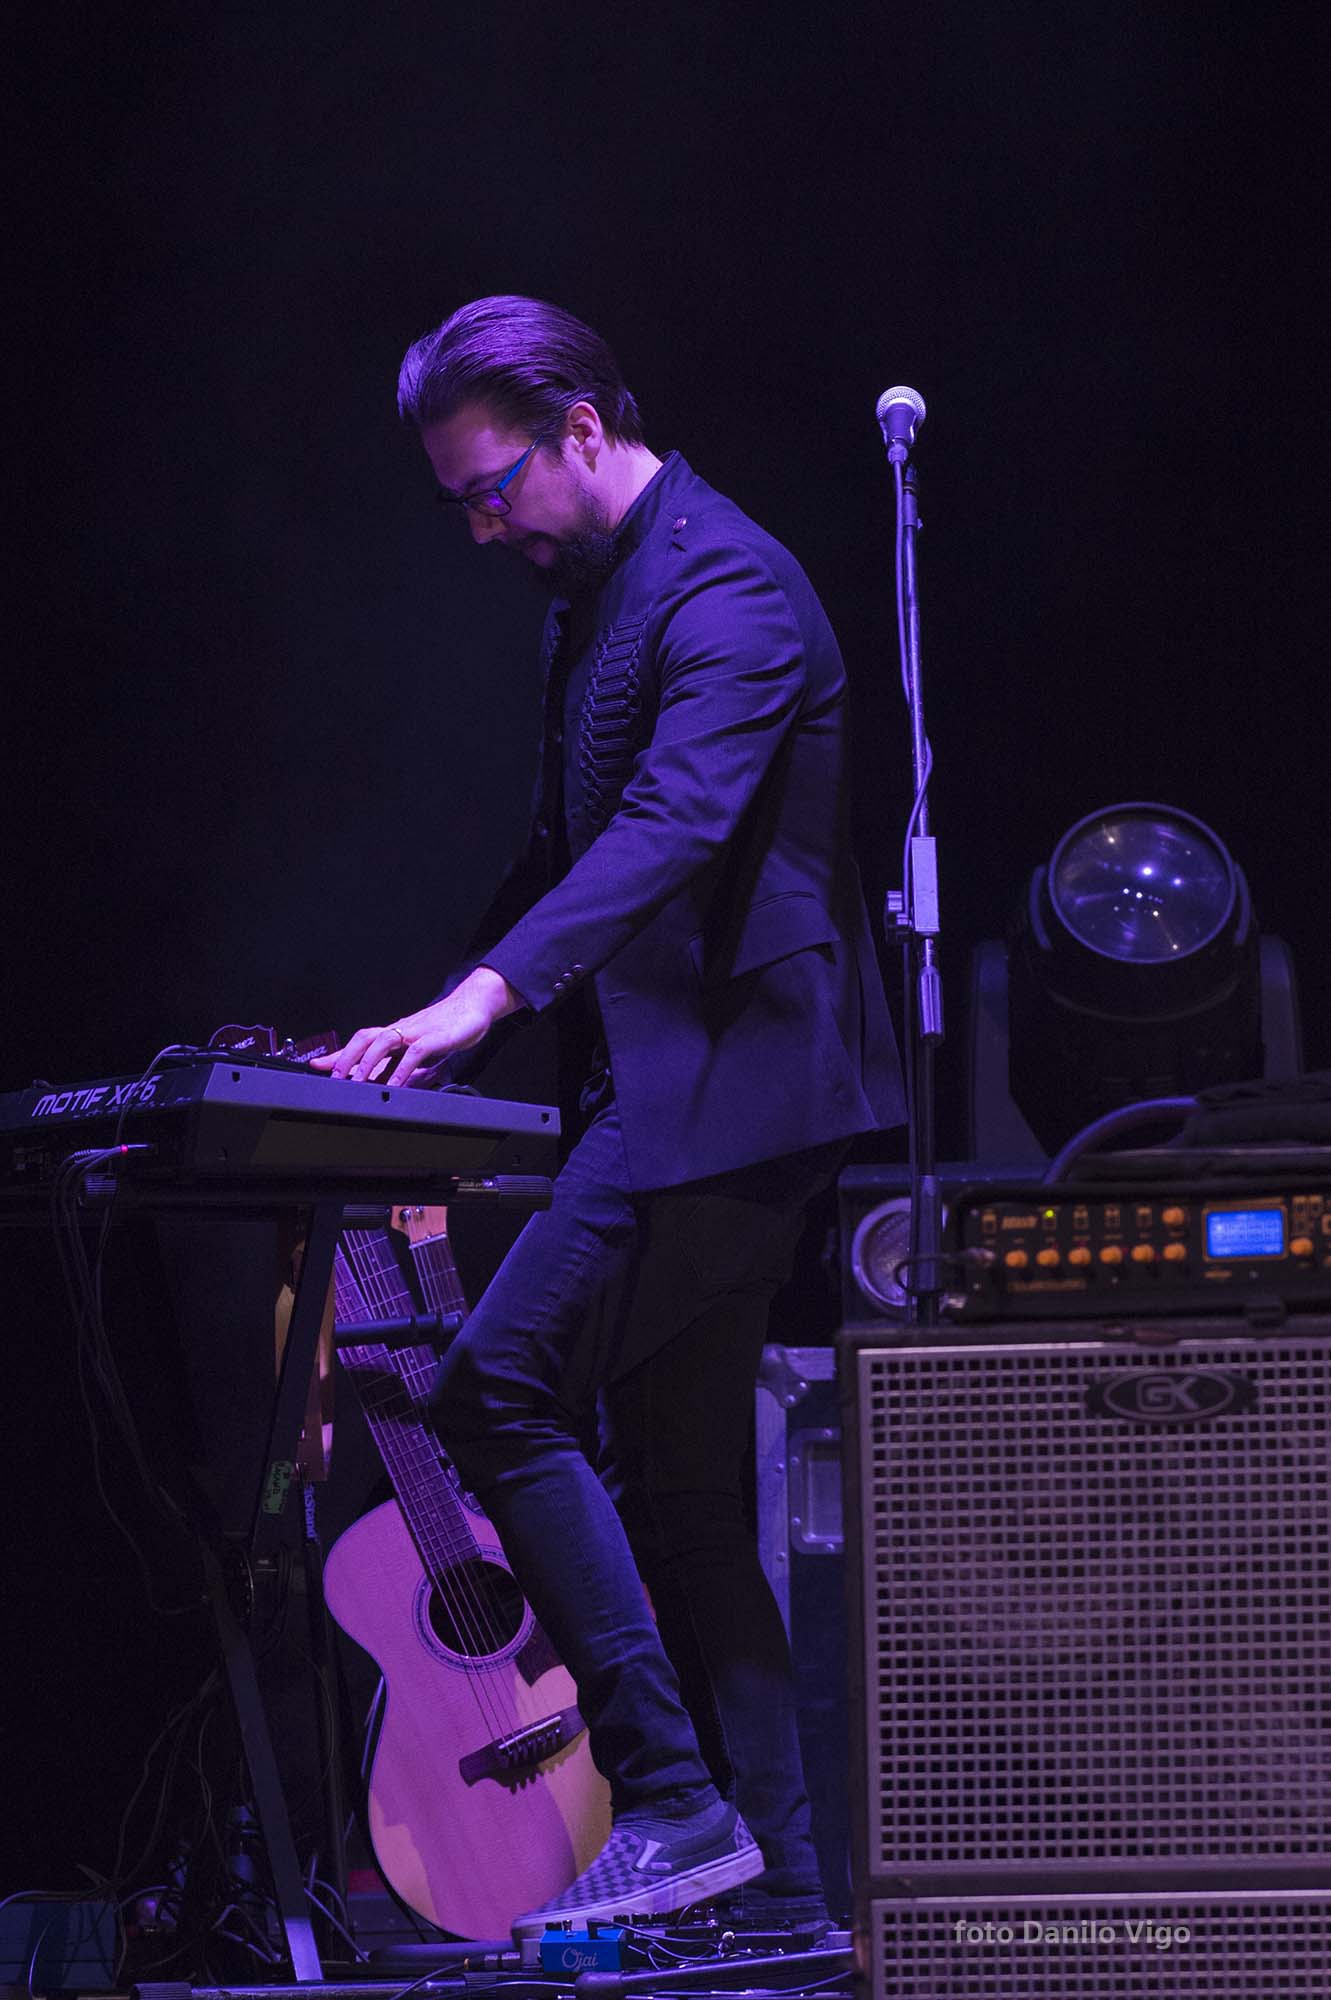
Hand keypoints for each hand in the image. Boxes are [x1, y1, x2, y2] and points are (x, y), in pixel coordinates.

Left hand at [309, 967, 522, 1088]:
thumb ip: (403, 1063)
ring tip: (358, 1083)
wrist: (475, 1006)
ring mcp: (417, 1032)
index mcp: (396, 1032)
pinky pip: (413, 1053)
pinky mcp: (435, 1037)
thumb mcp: (421, 1047)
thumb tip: (388, 1083)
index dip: (338, 1053)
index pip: (361, 1040)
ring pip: (384, 1041)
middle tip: (334, 1080)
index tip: (316, 1066)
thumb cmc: (448, 1027)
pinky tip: (396, 1085)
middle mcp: (401, 1030)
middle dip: (346, 1058)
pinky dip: (401, 1070)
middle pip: (365, 1037)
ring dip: (368, 1063)